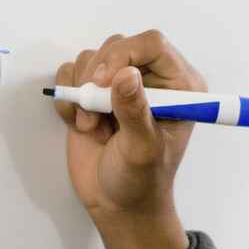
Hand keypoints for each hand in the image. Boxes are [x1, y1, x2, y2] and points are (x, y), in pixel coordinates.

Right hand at [55, 30, 203, 248]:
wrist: (117, 204)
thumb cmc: (141, 181)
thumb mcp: (142, 149)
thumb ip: (135, 111)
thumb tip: (126, 74)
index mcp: (180, 86)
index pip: (152, 44)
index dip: (124, 55)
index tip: (104, 82)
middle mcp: (152, 79)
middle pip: (119, 45)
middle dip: (98, 75)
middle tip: (94, 113)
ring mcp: (121, 85)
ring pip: (93, 58)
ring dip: (82, 90)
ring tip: (91, 125)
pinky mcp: (95, 94)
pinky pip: (72, 73)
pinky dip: (68, 96)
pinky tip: (78, 122)